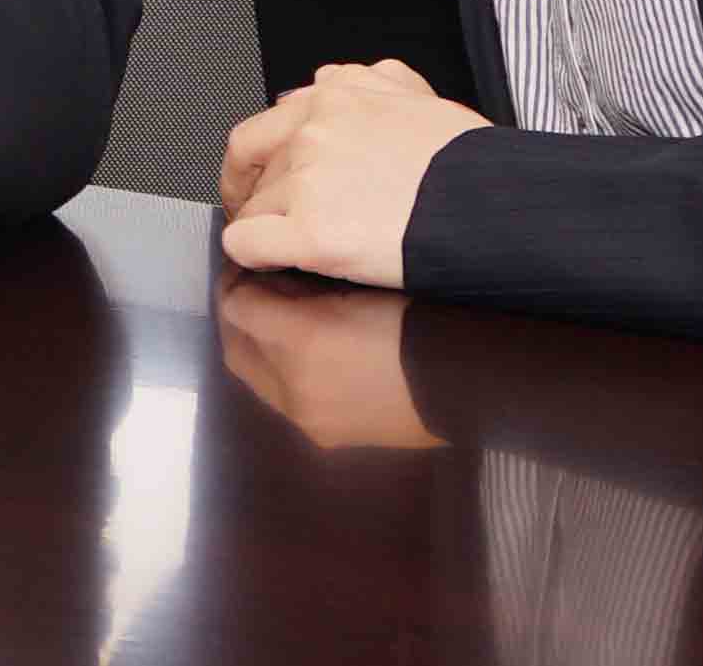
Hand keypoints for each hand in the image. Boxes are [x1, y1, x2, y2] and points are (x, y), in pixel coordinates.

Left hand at [214, 270, 446, 451]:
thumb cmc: (417, 317)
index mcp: (301, 339)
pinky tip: (299, 356)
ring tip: (274, 321)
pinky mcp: (326, 437)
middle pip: (237, 348)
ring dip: (255, 348)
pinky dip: (278, 375)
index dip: (236, 281)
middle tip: (249, 290)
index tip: (248, 266)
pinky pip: (283, 401)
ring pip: (256, 379)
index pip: (238, 308)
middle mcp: (293, 385)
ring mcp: (308, 418)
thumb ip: (304, 285)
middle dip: (236, 317)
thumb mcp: (356, 284)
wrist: (466, 381)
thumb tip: (272, 279)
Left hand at [217, 59, 488, 285]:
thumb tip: (334, 79)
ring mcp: (308, 181)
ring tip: (290, 250)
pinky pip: (247, 246)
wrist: (500, 211)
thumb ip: (372, 84)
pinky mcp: (311, 234)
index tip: (261, 178)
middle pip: (252, 166)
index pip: (266, 125)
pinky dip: (253, 257)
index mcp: (336, 96)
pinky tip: (272, 266)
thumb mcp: (424, 101)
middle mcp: (313, 131)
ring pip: (253, 209)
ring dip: (265, 228)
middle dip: (253, 193)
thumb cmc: (473, 166)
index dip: (259, 159)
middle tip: (259, 217)